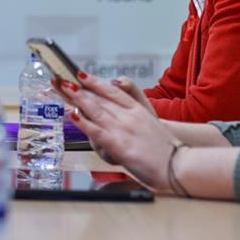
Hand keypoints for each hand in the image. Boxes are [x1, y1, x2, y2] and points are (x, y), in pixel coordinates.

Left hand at [54, 72, 179, 191]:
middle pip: (99, 97)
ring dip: (77, 98)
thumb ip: (134, 110)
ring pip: (96, 109)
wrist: (180, 165)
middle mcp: (129, 116)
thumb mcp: (150, 122)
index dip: (94, 81)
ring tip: (62, 87)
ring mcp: (123, 129)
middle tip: (60, 78)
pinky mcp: (120, 145)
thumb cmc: (165, 149)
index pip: (111, 91)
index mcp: (137, 110)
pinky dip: (84, 122)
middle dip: (77, 87)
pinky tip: (72, 115)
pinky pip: (97, 131)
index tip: (79, 74)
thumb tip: (122, 100)